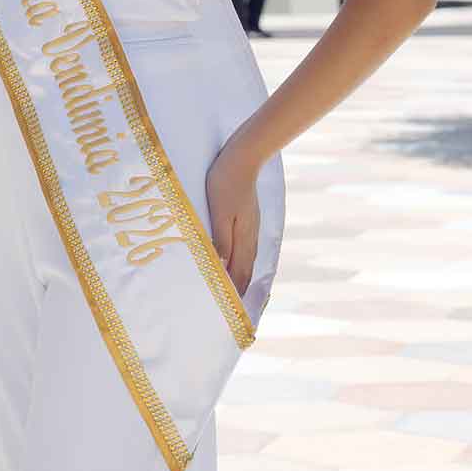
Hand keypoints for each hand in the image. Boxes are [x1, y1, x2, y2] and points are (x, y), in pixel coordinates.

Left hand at [205, 141, 260, 297]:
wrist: (243, 158)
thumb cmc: (225, 183)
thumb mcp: (219, 212)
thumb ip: (222, 240)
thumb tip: (223, 267)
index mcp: (243, 238)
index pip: (240, 273)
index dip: (236, 293)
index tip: (232, 312)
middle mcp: (250, 236)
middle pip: (245, 269)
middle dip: (240, 289)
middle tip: (234, 309)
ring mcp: (251, 226)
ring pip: (247, 258)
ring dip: (241, 276)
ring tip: (236, 290)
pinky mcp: (249, 217)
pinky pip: (246, 247)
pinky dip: (242, 260)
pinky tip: (238, 259)